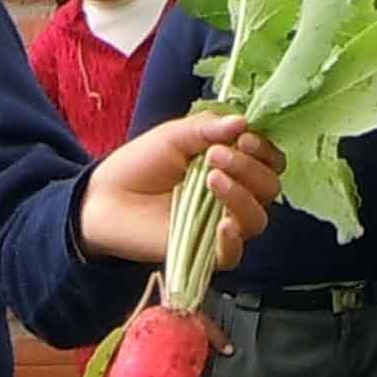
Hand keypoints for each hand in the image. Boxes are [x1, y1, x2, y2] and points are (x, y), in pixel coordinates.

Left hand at [86, 113, 280, 270]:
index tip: (244, 138)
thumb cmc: (141, 164)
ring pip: (257, 219)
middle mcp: (235, 197)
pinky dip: (233, 240)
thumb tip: (244, 122)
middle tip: (215, 156)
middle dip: (249, 168)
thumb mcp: (175, 136)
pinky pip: (234, 254)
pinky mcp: (205, 253)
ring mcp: (222, 226)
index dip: (265, 150)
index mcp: (234, 167)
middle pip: (269, 188)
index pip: (271, 162)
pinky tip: (222, 224)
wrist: (105, 197)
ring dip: (242, 196)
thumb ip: (208, 128)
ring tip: (211, 179)